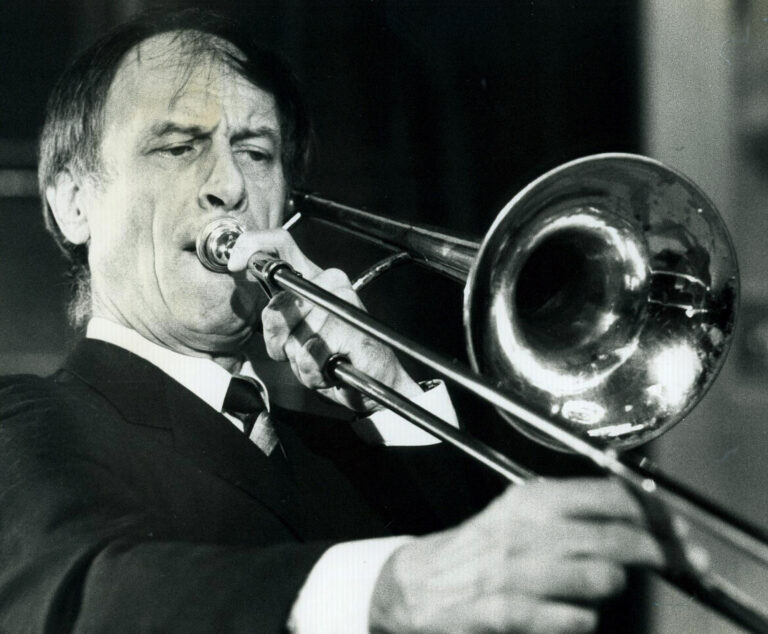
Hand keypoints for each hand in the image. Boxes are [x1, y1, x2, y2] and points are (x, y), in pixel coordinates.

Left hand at [228, 229, 421, 410]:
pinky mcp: (352, 323)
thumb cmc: (332, 359)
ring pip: (294, 336)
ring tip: (321, 362)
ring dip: (301, 361)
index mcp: (313, 279)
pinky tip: (331, 369)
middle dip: (280, 341)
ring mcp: (343, 299)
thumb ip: (274, 318)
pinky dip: (315, 370)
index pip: (280, 245)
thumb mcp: (292, 339)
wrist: (372, 383)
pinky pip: (313, 351)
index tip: (236, 265)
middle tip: (303, 351)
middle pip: (277, 307)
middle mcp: (330, 281)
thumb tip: (261, 295)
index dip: (251, 246)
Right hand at [370, 478, 702, 633]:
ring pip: (603, 580)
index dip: (654, 515)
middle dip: (659, 554)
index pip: (610, 496)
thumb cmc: (477, 548)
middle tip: (683, 564)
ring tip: (595, 585)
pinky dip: (583, 620)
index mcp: (532, 498)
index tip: (678, 531)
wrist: (419, 585)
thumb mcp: (518, 513)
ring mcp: (520, 572)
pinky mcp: (510, 613)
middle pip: (617, 539)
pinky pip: (577, 621)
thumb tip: (634, 517)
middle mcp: (529, 529)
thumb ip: (570, 510)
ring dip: (610, 587)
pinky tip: (569, 614)